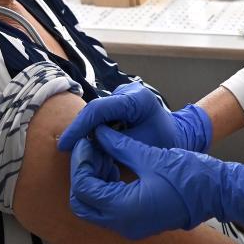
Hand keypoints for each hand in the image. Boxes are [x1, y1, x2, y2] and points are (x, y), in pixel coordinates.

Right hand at [57, 82, 210, 152]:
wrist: (177, 136)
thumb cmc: (164, 145)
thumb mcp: (139, 149)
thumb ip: (113, 145)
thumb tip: (86, 145)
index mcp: (137, 99)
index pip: (99, 109)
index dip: (78, 127)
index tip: (65, 146)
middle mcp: (129, 91)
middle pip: (94, 109)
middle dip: (80, 130)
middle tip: (68, 151)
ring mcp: (124, 94)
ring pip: (96, 112)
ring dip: (87, 131)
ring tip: (81, 151)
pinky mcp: (120, 100)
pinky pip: (101, 114)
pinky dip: (95, 129)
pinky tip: (92, 145)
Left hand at [70, 125, 243, 239]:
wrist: (216, 191)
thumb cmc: (189, 175)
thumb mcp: (150, 156)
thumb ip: (120, 145)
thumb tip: (99, 133)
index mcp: (125, 209)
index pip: (85, 189)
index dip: (81, 163)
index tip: (87, 140)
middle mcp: (124, 223)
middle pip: (83, 203)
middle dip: (82, 174)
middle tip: (90, 148)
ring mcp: (131, 224)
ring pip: (95, 206)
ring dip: (93, 179)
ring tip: (102, 151)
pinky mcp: (137, 219)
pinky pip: (110, 206)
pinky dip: (106, 186)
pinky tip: (113, 163)